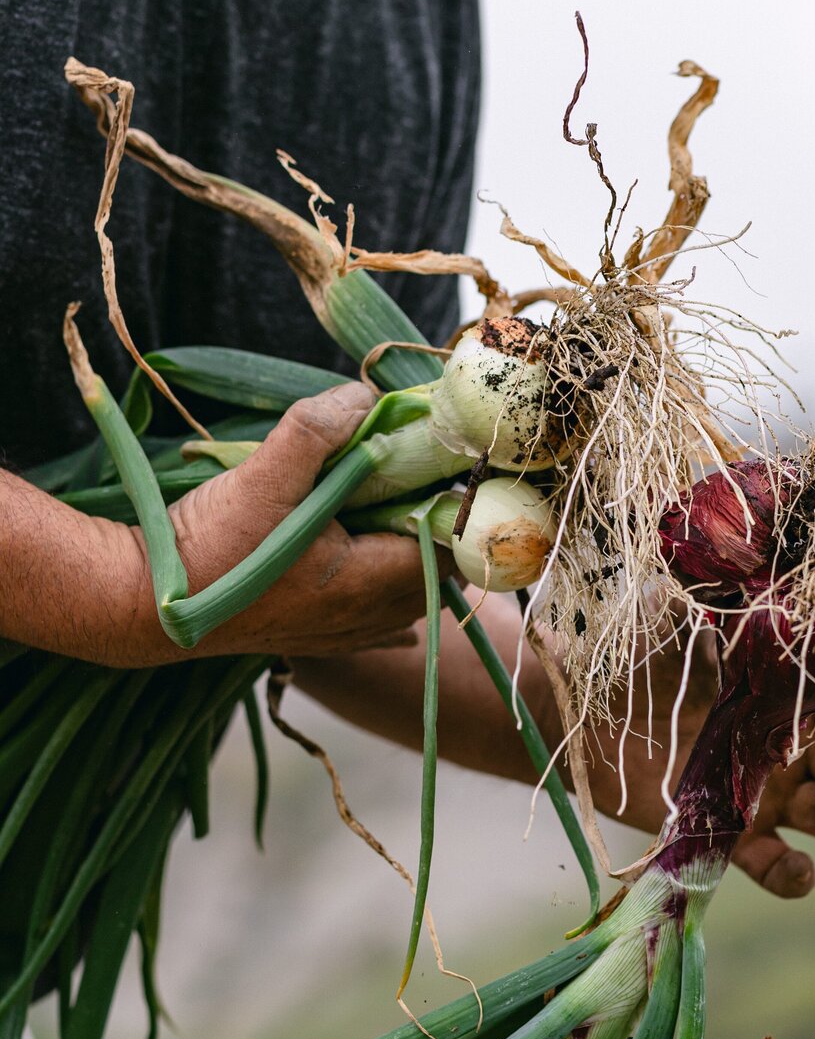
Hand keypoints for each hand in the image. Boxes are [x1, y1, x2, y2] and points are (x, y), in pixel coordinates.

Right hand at [127, 382, 435, 662]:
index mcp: (365, 583)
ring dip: (407, 561)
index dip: (448, 507)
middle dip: (432, 533)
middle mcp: (363, 619)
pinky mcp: (312, 640)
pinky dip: (384, 594)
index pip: (445, 549)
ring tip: (391, 515)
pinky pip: (374, 624)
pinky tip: (376, 573)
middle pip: (433, 579)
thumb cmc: (208, 546)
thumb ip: (318, 430)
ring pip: (404, 602)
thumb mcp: (263, 474)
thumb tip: (365, 398)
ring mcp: (339, 636)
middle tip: (416, 486)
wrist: (142, 604)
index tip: (435, 470)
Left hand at [584, 635, 814, 900]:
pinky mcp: (732, 837)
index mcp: (787, 692)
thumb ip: (687, 611)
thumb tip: (705, 574)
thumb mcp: (660, 633)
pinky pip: (777, 868)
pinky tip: (798, 870)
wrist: (579, 721)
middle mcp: (790, 745)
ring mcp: (766, 795)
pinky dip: (794, 876)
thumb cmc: (629, 665)